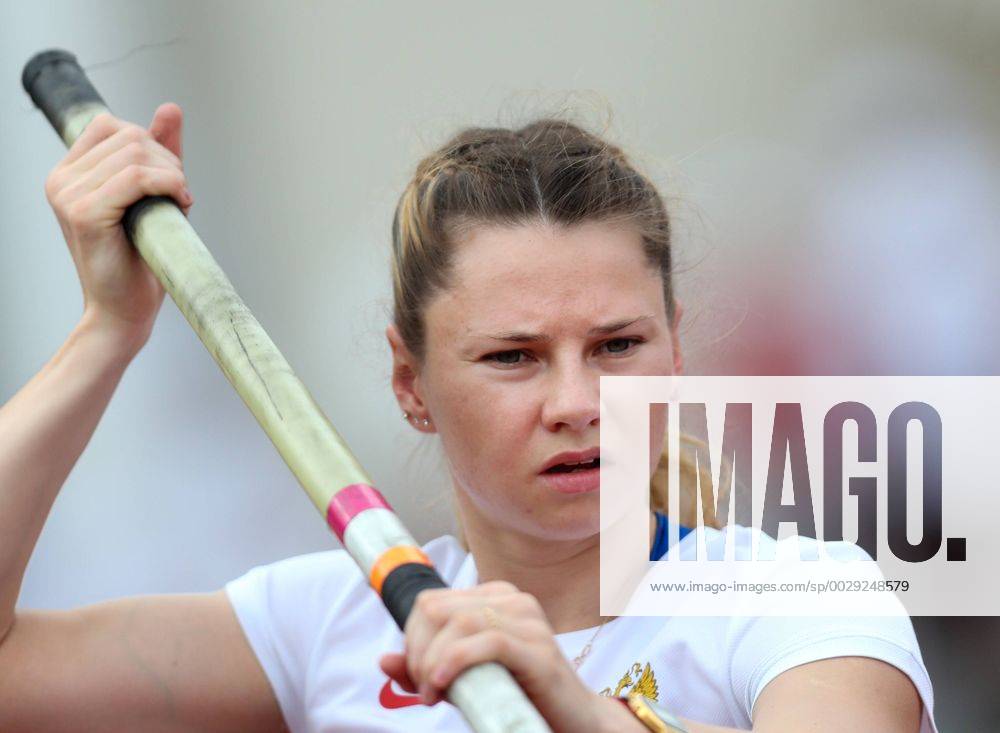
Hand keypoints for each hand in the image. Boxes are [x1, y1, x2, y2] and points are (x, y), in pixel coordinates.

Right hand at [44, 103, 191, 349]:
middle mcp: (61, 180)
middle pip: (129, 136)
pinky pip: (136, 177)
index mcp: (68, 173)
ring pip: (135, 154)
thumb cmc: (140, 259)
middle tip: (179, 196)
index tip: (167, 181)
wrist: (124, 311)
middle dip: (167, 161)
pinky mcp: (84, 213)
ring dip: (171, 175)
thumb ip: (159, 154)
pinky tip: (180, 202)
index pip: (112, 126)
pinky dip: (167, 185)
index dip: (150, 145)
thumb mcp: (152, 197)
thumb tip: (170, 108)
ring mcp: (68, 196)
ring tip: (178, 204)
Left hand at [378, 581, 615, 732]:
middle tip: (425, 690)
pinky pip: (487, 642)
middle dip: (418, 652)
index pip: (429, 602)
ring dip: (432, 663)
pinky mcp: (539, 650)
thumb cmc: (517, 696)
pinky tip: (443, 685)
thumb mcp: (463, 680)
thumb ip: (425, 669)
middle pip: (437, 610)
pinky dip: (455, 662)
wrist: (573, 721)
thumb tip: (384, 660)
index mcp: (494, 596)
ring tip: (434, 694)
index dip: (411, 639)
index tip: (418, 677)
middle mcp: (512, 600)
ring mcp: (529, 622)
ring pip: (458, 624)